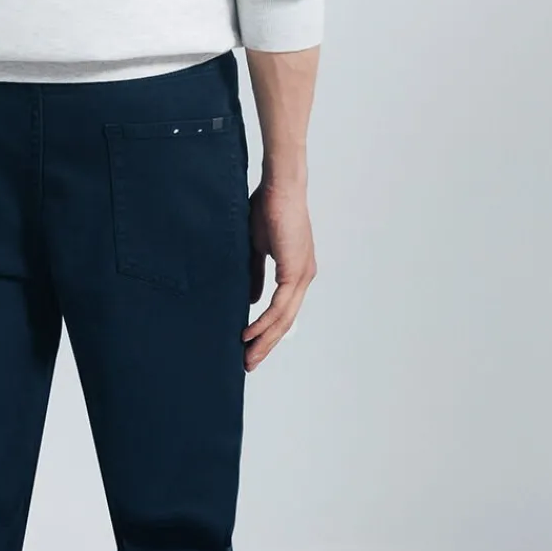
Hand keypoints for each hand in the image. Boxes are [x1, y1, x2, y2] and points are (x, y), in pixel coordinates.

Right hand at [242, 175, 316, 369]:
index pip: (284, 311)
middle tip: (249, 363)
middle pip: (286, 322)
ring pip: (284, 318)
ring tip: (247, 356)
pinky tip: (249, 334)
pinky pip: (279, 305)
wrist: (279, 187)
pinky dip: (264, 322)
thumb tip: (252, 300)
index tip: (251, 347)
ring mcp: (302, 275)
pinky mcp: (294, 270)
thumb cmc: (267, 209)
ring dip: (264, 340)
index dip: (269, 331)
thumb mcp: (258, 249)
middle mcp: (304, 277)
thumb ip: (256, 275)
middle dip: (267, 345)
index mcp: (297, 272)